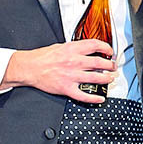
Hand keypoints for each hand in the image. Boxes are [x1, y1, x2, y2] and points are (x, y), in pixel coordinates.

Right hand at [1, 39, 115, 103]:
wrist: (29, 67)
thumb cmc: (43, 57)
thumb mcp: (61, 46)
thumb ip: (75, 48)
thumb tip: (87, 49)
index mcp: (72, 49)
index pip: (95, 45)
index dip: (106, 48)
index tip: (109, 52)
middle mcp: (74, 62)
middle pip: (99, 62)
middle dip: (110, 65)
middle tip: (113, 67)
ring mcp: (71, 76)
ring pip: (95, 78)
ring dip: (106, 79)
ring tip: (110, 79)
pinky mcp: (66, 88)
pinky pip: (83, 95)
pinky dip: (94, 98)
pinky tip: (100, 98)